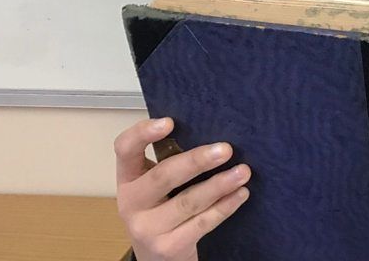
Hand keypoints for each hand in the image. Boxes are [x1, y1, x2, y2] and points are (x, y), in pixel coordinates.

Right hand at [114, 117, 251, 260]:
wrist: (157, 258)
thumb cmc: (161, 209)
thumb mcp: (156, 186)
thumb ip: (171, 161)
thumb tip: (212, 132)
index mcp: (128, 179)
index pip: (124, 150)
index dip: (142, 133)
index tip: (170, 122)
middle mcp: (131, 203)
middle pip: (163, 176)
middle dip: (197, 161)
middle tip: (226, 149)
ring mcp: (148, 228)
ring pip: (188, 202)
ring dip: (219, 184)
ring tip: (243, 172)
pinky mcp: (168, 247)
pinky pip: (202, 223)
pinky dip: (224, 207)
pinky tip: (240, 194)